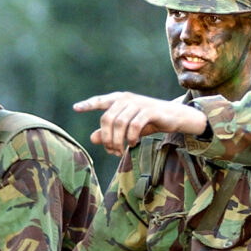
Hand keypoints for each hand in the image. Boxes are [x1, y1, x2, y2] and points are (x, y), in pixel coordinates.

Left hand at [73, 92, 207, 155]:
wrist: (174, 117)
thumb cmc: (148, 121)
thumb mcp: (127, 127)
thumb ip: (110, 132)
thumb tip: (92, 139)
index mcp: (119, 99)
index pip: (101, 101)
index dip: (88, 104)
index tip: (76, 108)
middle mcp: (127, 99)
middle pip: (107, 119)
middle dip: (106, 138)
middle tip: (112, 151)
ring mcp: (138, 104)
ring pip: (119, 123)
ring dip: (117, 140)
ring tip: (120, 151)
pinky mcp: (149, 111)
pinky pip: (134, 125)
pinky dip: (131, 137)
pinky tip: (132, 143)